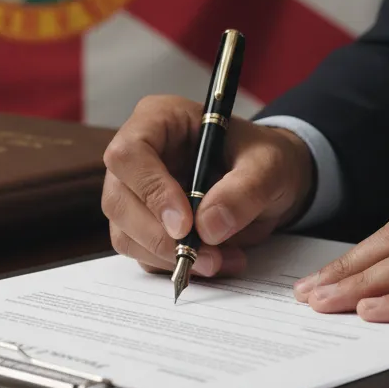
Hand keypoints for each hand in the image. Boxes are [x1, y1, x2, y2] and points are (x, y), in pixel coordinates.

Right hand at [102, 94, 313, 276]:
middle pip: (119, 201)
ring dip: (171, 257)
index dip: (151, 191)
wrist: (268, 182)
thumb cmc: (263, 158)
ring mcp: (134, 193)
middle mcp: (137, 156)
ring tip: (222, 260)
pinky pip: (144, 254)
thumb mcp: (269, 165)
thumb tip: (208, 227)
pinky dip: (177, 267)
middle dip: (160, 238)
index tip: (185, 225)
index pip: (129, 154)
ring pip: (125, 234)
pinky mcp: (142, 225)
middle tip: (207, 257)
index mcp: (158, 120)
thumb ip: (244, 190)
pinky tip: (216, 261)